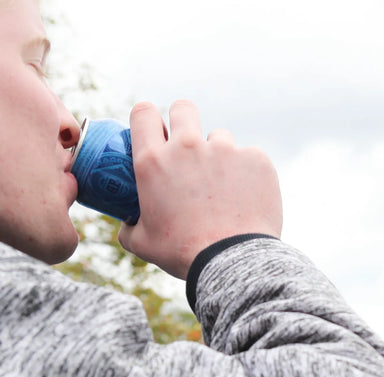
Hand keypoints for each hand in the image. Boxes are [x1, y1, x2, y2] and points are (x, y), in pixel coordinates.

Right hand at [118, 100, 281, 278]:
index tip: (156, 130)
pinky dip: (248, 172)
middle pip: (183, 108)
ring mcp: (225, 150)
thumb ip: (130, 226)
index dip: (149, 118)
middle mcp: (188, 147)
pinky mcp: (256, 160)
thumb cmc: (184, 254)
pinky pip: (250, 156)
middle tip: (190, 147)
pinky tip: (247, 197)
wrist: (232, 262)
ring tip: (223, 186)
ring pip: (220, 136)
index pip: (143, 112)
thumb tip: (127, 223)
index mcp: (153, 160)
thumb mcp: (142, 243)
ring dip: (219, 153)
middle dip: (184, 120)